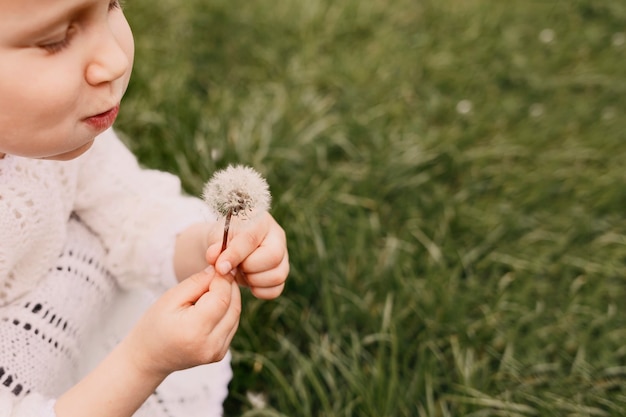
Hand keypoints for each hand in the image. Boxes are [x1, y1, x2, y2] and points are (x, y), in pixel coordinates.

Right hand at [126, 266, 240, 377]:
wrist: (148, 357)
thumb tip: (220, 269)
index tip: (219, 266)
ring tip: (215, 286)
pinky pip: (232, 325)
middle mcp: (210, 345)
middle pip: (233, 306)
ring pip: (236, 315)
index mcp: (194, 330)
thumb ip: (197, 283)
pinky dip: (228, 310)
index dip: (223, 279)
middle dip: (230, 285)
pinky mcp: (220, 354)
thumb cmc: (154, 324)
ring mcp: (217, 352)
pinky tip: (215, 302)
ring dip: (231, 297)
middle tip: (219, 272)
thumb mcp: (171, 298)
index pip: (222, 298)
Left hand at [206, 211, 288, 299]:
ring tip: (241, 272)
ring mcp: (284, 257)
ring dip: (253, 280)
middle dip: (249, 267)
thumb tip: (218, 264)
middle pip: (273, 257)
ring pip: (277, 275)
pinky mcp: (282, 274)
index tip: (220, 267)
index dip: (235, 255)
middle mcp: (277, 237)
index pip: (251, 238)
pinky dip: (259, 291)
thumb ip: (216, 248)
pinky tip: (248, 282)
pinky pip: (276, 290)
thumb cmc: (224, 237)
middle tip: (234, 266)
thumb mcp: (217, 237)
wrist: (230, 245)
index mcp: (261, 221)